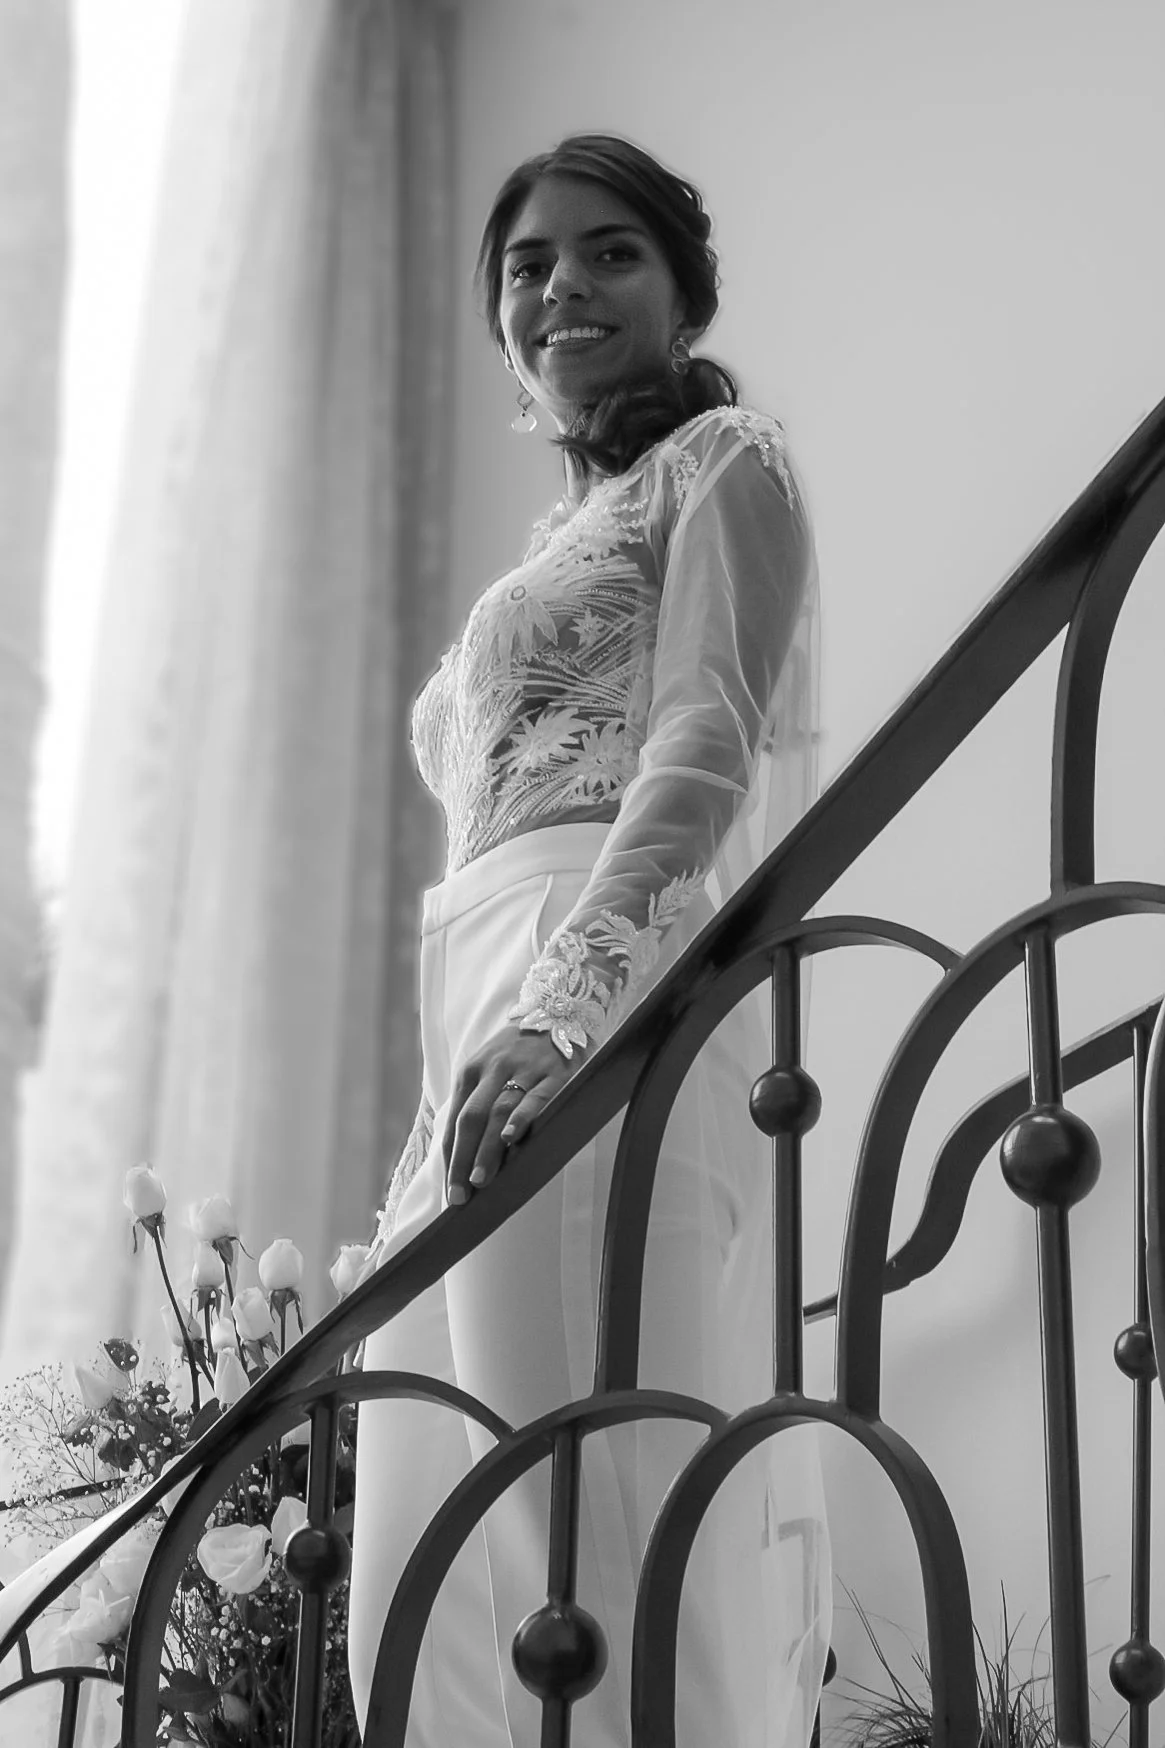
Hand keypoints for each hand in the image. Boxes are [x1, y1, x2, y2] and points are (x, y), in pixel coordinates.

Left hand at [442, 1024, 580, 1206]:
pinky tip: (512, 1139)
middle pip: (471, 1119)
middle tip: (461, 1196)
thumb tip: (462, 1155)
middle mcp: (493, 1069)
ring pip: (499, 1113)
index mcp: (472, 1071)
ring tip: (480, 1180)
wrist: (557, 1011)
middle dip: (462, 1160)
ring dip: (487, 1149)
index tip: (449, 1191)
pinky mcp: (554, 1074)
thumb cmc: (518, 1052)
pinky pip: (535, 1099)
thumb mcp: (488, 1069)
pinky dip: (521, 1119)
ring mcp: (524, 1071)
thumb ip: (476, 1104)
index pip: (455, 1120)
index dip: (450, 1157)